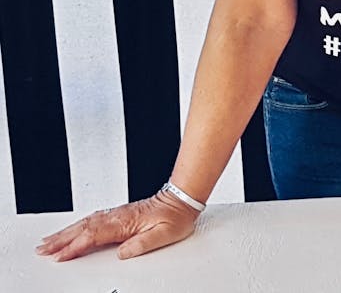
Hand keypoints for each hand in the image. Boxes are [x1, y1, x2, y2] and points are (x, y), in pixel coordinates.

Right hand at [35, 190, 199, 261]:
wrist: (182, 199)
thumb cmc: (175, 217)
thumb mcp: (164, 235)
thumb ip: (142, 245)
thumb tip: (122, 254)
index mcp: (126, 222)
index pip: (94, 235)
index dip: (75, 246)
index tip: (60, 256)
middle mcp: (118, 216)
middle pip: (84, 228)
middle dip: (62, 239)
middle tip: (43, 249)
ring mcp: (117, 214)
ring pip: (86, 222)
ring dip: (66, 232)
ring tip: (49, 241)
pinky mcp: (119, 214)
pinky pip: (93, 219)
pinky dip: (78, 226)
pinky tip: (72, 230)